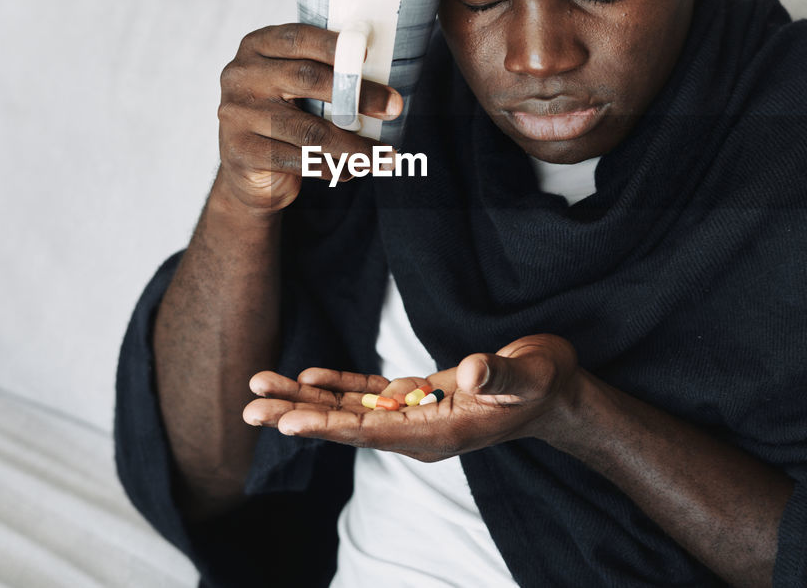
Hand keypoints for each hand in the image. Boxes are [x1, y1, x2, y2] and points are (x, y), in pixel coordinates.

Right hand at [215, 23, 402, 214]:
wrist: (248, 170)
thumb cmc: (284, 117)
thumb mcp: (294, 86)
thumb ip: (323, 73)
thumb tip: (382, 77)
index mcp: (256, 48)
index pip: (297, 38)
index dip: (333, 45)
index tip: (368, 56)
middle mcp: (241, 76)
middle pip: (307, 78)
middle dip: (358, 95)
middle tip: (394, 108)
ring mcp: (237, 115)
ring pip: (309, 130)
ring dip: (355, 146)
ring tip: (384, 156)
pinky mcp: (242, 152)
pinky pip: (299, 161)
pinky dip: (332, 168)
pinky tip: (352, 171)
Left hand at [243, 334, 580, 460]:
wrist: (557, 390)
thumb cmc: (545, 382)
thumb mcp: (528, 374)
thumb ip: (499, 375)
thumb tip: (470, 373)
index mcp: (440, 432)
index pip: (373, 432)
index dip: (330, 426)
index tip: (288, 422)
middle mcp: (419, 430)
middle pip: (348, 425)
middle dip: (299, 414)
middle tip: (249, 407)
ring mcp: (417, 415)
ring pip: (351, 409)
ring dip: (306, 398)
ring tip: (261, 388)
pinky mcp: (421, 397)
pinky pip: (370, 395)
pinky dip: (340, 385)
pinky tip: (310, 376)